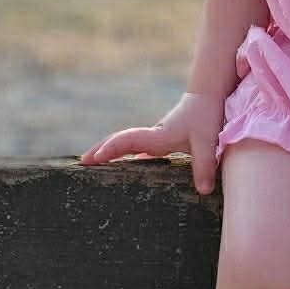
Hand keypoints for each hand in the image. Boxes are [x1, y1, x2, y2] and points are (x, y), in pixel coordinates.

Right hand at [79, 91, 228, 192]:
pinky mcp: (160, 141)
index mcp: (158, 136)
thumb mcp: (206, 143)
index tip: (97, 157)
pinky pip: (137, 149)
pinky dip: (125, 155)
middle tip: (82, 162)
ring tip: (92, 162)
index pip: (129, 141)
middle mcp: (151, 136)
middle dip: (100, 149)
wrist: (207, 97)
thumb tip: (203, 191)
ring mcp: (154, 138)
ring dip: (108, 150)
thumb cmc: (206, 117)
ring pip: (125, 143)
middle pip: (120, 141)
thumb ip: (204, 166)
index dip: (112, 148)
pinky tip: (123, 167)